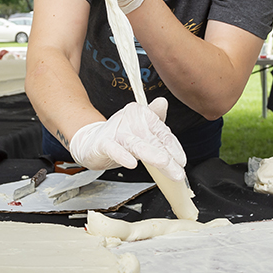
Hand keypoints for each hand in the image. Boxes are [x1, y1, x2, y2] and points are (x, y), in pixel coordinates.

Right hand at [68, 97, 186, 180]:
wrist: (91, 141)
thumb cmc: (120, 135)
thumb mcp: (140, 128)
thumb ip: (155, 118)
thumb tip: (164, 101)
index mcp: (140, 114)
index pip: (161, 131)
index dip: (174, 147)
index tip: (182, 160)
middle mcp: (129, 120)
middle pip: (153, 140)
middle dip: (168, 156)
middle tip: (179, 170)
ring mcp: (116, 132)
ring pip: (137, 144)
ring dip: (152, 154)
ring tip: (165, 162)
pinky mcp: (103, 144)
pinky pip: (114, 149)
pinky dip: (123, 156)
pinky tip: (132, 163)